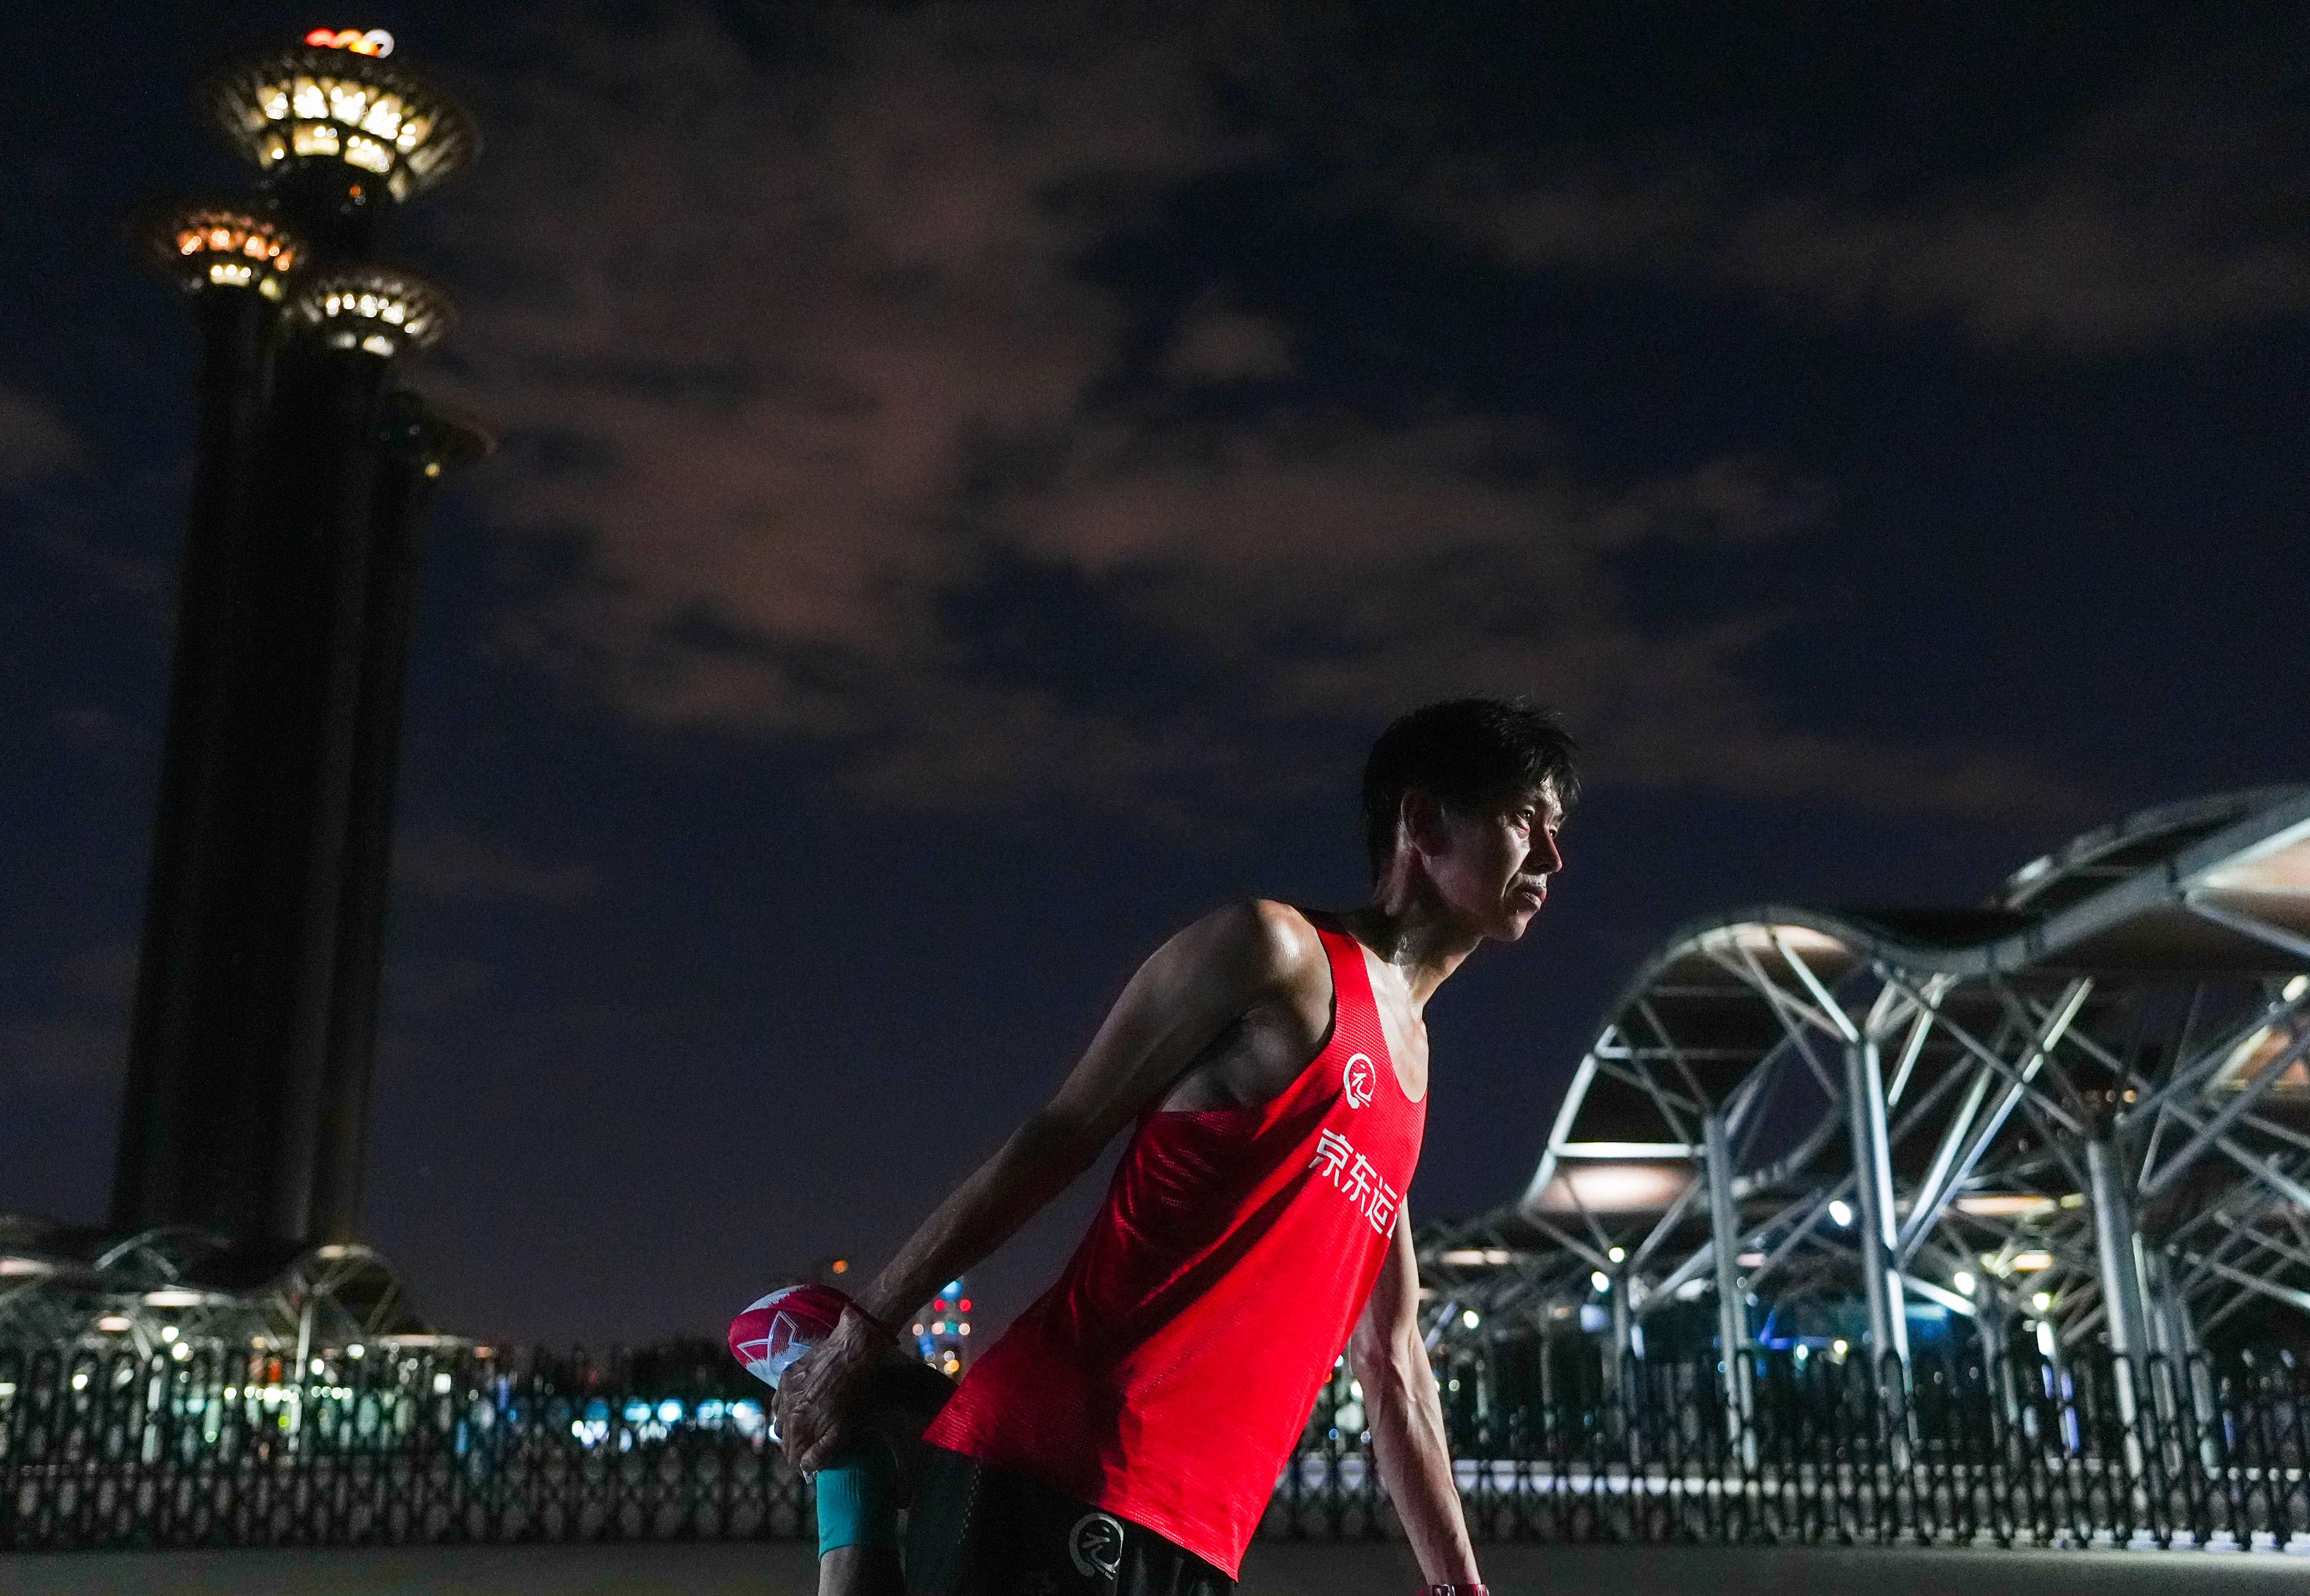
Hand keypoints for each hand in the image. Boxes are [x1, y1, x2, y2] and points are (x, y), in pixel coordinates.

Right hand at [774, 1310, 884, 1474]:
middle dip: (798, 1449)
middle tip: (813, 1447)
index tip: (815, 1462)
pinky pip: (778, 1402)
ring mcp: (784, 1394)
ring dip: (791, 1430)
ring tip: (806, 1428)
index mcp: (800, 1429)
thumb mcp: (846, 1428)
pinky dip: (786, 1410)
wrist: (851, 1351)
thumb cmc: (854, 1392)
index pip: (794, 1459)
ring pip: (779, 1423)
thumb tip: (806, 1469)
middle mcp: (785, 1413)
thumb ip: (823, 1452)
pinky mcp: (786, 1378)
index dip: (805, 1465)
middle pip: (785, 1443)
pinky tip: (798, 1408)